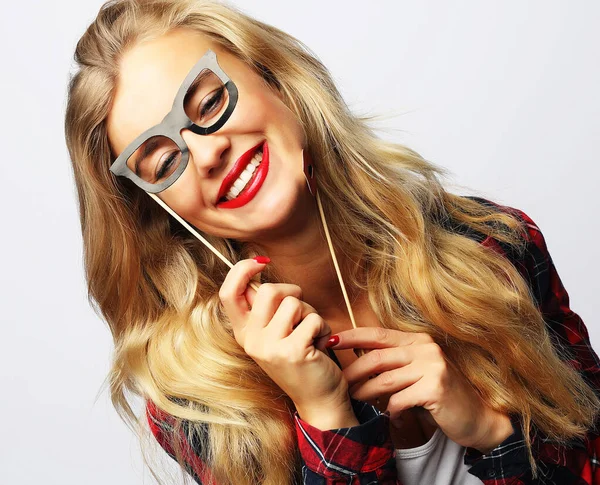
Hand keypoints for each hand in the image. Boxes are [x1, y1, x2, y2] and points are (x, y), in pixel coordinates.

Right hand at [218, 258, 349, 413]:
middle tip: (301, 312)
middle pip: (268, 290)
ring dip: (311, 314)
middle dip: (292, 293)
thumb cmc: (301, 358)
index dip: (242, 269)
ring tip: (311, 335)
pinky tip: (320, 346)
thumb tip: (257, 265)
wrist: (318, 400)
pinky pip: (313, 319)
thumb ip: (265, 307)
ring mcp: (269, 347)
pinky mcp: (291, 352)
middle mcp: (251, 340)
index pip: (228, 293)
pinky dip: (323, 328)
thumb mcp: (275, 333)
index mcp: (244, 332)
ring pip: (294, 303)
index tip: (261, 261)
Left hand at [330, 327, 514, 451]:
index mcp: (419, 340)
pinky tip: (393, 419)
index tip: (330, 340)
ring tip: (356, 401)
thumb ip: (394, 363)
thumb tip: (358, 358)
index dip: (352, 336)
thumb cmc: (441, 396)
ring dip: (366, 394)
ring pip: (384, 380)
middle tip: (340, 384)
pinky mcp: (436, 388)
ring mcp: (432, 366)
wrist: (478, 418)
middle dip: (354, 371)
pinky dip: (392, 412)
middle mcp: (426, 348)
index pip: (378, 334)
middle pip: (377, 357)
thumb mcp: (418, 372)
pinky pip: (399, 400)